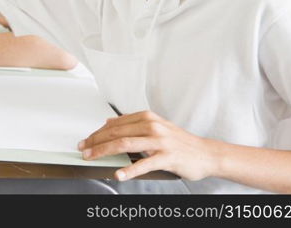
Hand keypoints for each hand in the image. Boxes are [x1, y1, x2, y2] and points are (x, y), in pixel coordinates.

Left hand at [78, 110, 218, 181]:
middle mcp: (152, 126)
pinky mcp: (166, 157)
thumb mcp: (155, 127)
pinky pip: (144, 163)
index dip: (97, 133)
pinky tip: (118, 174)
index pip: (115, 124)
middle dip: (96, 141)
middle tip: (83, 149)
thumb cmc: (180, 142)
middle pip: (116, 133)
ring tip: (92, 157)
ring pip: (124, 144)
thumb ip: (133, 124)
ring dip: (104, 151)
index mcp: (147, 117)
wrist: (206, 154)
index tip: (86, 140)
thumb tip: (109, 122)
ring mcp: (159, 141)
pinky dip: (129, 169)